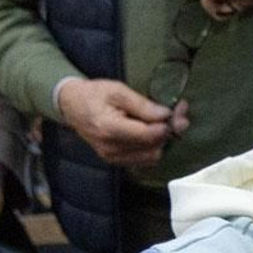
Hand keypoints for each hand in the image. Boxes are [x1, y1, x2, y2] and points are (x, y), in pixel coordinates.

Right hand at [57, 78, 182, 168]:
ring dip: (164, 141)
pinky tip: (156, 132)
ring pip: (151, 157)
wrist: (72, 106)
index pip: (148, 135)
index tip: (179, 111)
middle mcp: (111, 149)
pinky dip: (154, 147)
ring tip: (169, 122)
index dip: (167, 125)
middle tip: (180, 114)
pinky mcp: (116, 161)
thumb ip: (142, 105)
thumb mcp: (117, 91)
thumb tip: (166, 115)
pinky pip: (144, 160)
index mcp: (109, 129)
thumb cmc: (94, 94)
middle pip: (153, 148)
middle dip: (170, 132)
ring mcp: (113, 158)